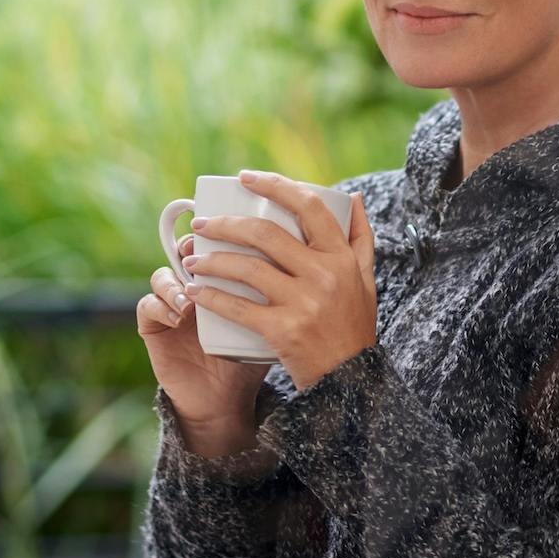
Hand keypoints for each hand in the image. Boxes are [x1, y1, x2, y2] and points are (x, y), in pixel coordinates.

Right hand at [138, 229, 268, 431]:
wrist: (226, 400)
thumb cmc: (253, 357)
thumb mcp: (273, 321)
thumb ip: (285, 292)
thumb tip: (310, 256)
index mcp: (221, 278)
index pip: (217, 243)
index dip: (218, 231)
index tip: (231, 231)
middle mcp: (193, 286)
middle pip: (185, 251)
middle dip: (191, 248)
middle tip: (198, 254)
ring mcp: (170, 304)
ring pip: (162, 276)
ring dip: (175, 282)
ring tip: (190, 301)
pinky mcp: (153, 327)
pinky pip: (148, 306)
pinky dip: (161, 306)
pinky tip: (180, 317)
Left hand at [182, 169, 377, 391]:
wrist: (350, 380)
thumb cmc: (354, 325)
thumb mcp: (366, 279)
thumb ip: (361, 236)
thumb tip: (353, 195)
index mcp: (342, 257)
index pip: (309, 206)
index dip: (276, 185)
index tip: (246, 177)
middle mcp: (324, 275)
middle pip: (267, 234)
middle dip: (227, 224)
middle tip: (202, 224)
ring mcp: (303, 303)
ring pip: (247, 267)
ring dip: (212, 260)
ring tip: (192, 258)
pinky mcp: (283, 330)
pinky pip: (238, 307)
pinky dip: (211, 297)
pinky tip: (194, 290)